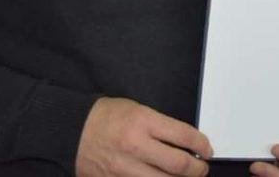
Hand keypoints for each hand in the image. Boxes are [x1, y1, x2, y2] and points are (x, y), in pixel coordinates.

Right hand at [76, 97, 211, 176]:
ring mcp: (124, 167)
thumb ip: (161, 126)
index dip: (201, 145)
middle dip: (197, 169)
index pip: (184, 136)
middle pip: (178, 165)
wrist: (72, 130)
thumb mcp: (138, 110)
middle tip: (202, 168)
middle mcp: (135, 146)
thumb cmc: (107, 117)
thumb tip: (185, 142)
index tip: (206, 149)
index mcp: (143, 122)